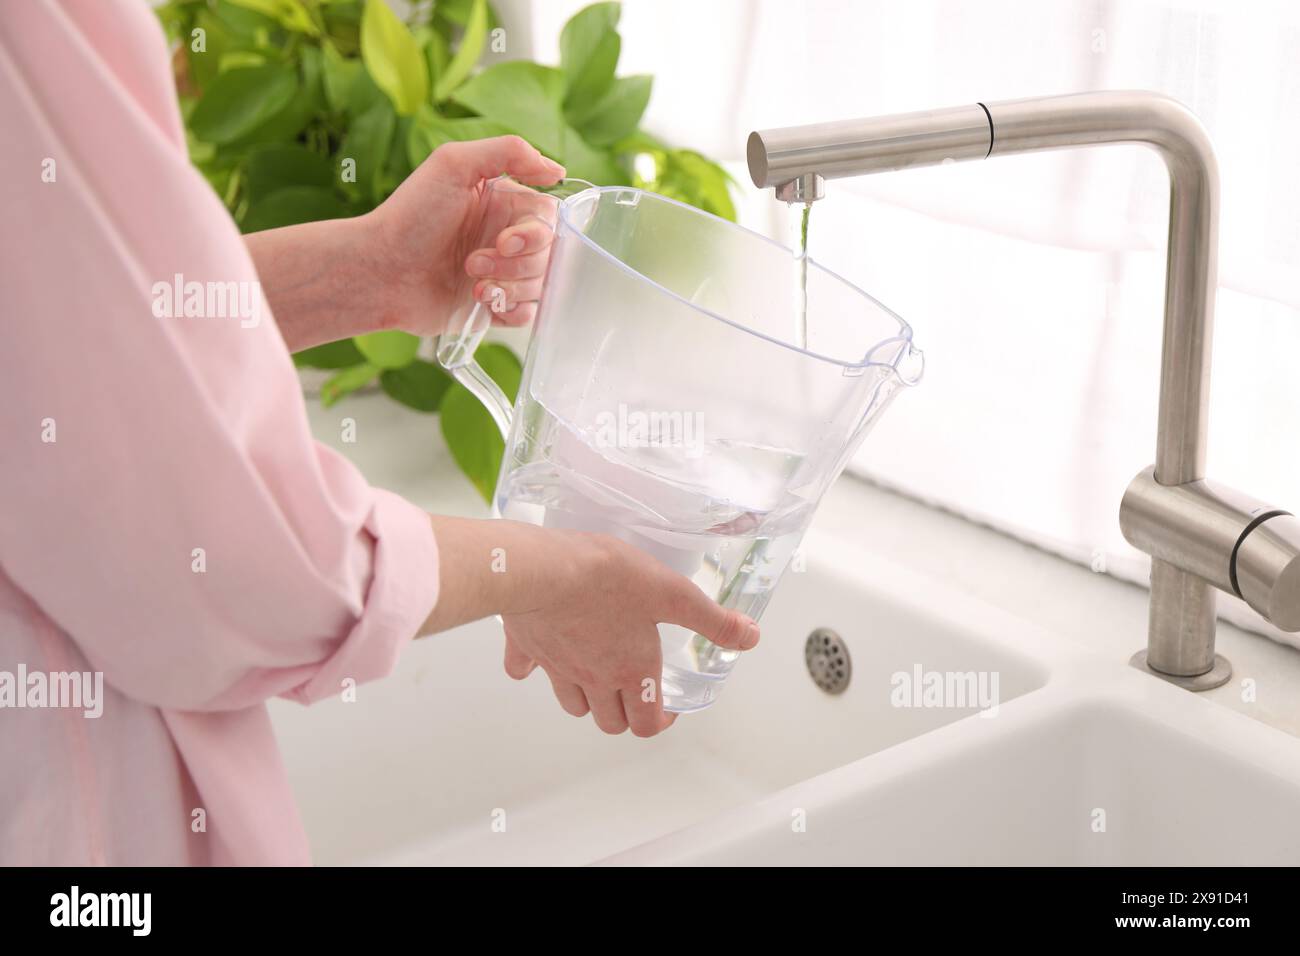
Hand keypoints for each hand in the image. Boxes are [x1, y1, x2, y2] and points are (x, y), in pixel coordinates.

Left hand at [364, 136, 565, 335]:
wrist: (381, 272)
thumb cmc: (411, 217)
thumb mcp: (453, 165)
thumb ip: (508, 152)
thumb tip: (556, 169)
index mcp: (502, 203)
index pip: (548, 217)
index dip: (535, 233)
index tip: (505, 240)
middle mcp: (505, 236)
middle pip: (547, 253)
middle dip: (516, 263)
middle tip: (473, 262)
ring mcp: (500, 273)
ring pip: (539, 284)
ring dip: (508, 285)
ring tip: (470, 280)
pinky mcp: (492, 306)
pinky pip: (528, 314)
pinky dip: (511, 309)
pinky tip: (481, 301)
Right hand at [423, 516, 760, 737]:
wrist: (541, 567)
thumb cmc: (606, 577)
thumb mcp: (673, 593)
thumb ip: (712, 619)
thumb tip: (748, 637)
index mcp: (631, 669)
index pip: (646, 723)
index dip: (659, 722)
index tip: (665, 709)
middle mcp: (593, 677)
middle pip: (609, 722)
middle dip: (626, 715)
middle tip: (636, 694)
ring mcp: (556, 666)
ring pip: (573, 704)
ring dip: (587, 699)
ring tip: (597, 677)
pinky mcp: (526, 647)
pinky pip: (524, 669)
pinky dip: (533, 669)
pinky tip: (538, 655)